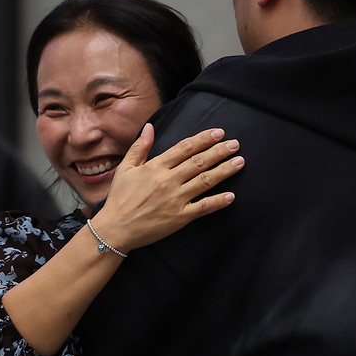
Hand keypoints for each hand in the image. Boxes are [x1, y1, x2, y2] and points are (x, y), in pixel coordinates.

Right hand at [92, 124, 242, 251]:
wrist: (116, 228)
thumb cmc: (119, 198)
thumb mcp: (125, 168)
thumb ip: (140, 147)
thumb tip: (150, 127)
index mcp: (156, 167)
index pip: (184, 148)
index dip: (203, 139)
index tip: (218, 133)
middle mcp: (168, 181)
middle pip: (199, 161)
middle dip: (219, 151)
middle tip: (236, 144)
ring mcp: (175, 199)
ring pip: (205, 181)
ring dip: (224, 170)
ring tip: (239, 162)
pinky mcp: (179, 217)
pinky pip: (203, 207)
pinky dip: (218, 201)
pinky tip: (231, 195)